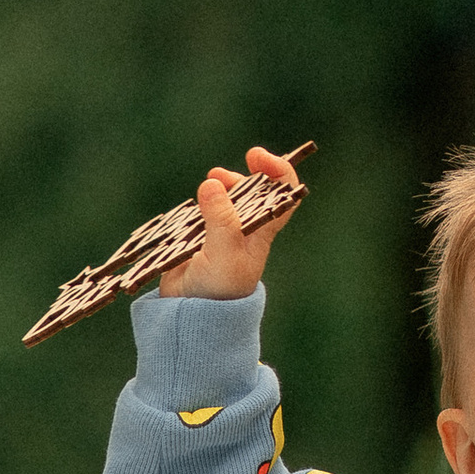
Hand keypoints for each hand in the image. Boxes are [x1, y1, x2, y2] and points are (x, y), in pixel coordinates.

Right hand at [165, 146, 302, 297]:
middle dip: (241, 177)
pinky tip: (193, 205)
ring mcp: (221, 235)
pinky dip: (199, 203)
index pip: (282, 198)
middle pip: (252, 193)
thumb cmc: (218, 289)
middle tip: (218, 173)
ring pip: (226, 201)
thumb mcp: (224, 253)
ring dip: (219, 187)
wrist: (191, 315)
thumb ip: (220, 219)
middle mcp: (245, 231)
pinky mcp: (199, 239)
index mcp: (260, 233)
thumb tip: (213, 184)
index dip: (277, 172)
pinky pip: (202, 213)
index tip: (257, 158)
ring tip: (209, 180)